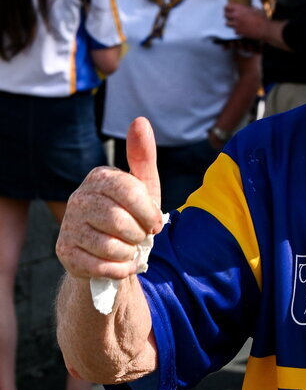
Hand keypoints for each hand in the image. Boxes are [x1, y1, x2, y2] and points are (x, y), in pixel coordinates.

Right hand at [56, 117, 162, 281]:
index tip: (155, 222)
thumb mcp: (144, 188)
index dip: (148, 212)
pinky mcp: (65, 253)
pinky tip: (121, 263)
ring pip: (110, 246)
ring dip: (129, 253)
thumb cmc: (131, 217)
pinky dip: (120, 269)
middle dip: (139, 235)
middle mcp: (79, 198)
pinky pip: (101, 266)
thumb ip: (143, 157)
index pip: (130, 191)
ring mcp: (69, 226)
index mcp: (99, 178)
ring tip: (129, 249)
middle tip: (140, 237)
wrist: (112, 253)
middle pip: (120, 221)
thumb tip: (140, 120)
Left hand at [224, 2, 268, 39]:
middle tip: (229, 17)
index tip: (227, 9)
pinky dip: (236, 30)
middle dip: (227, 15)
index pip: (227, 6)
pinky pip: (234, 30)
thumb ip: (249, 8)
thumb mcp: (255, 9)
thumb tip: (247, 8)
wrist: (264, 29)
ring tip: (233, 24)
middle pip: (225, 15)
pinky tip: (240, 29)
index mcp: (240, 8)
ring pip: (227, 23)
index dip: (226, 8)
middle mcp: (236, 15)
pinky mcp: (238, 31)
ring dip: (230, 23)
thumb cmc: (262, 18)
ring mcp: (236, 24)